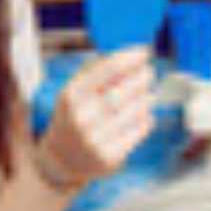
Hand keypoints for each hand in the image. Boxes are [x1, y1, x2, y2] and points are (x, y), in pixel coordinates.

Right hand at [34, 46, 155, 190]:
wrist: (61, 158)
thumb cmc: (72, 117)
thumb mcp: (73, 92)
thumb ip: (95, 72)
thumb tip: (128, 55)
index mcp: (71, 96)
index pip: (107, 70)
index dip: (129, 59)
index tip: (143, 52)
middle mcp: (82, 118)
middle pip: (122, 92)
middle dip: (141, 79)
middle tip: (149, 72)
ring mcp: (95, 140)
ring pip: (133, 113)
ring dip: (146, 99)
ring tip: (149, 94)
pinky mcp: (109, 157)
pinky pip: (137, 133)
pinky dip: (145, 120)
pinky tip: (144, 114)